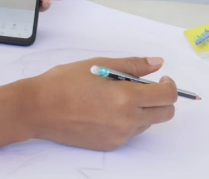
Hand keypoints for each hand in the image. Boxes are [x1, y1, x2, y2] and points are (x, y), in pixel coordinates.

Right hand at [26, 57, 177, 150]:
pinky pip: (131, 132)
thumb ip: (133, 65)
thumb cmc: (65, 82)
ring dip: (144, 109)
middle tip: (147, 86)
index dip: (170, 84)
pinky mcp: (110, 145)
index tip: (161, 78)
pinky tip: (107, 108)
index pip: (167, 96)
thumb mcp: (100, 64)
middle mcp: (127, 122)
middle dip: (162, 99)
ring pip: (148, 123)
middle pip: (165, 114)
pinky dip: (128, 120)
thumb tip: (157, 63)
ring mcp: (119, 137)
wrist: (39, 108)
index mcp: (126, 98)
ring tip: (118, 95)